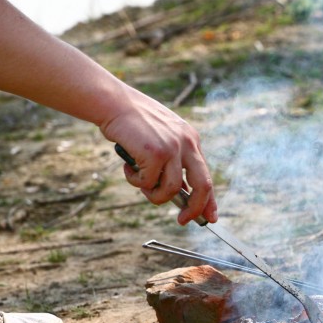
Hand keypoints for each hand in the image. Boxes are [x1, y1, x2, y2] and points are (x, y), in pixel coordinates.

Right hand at [100, 89, 217, 224]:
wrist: (112, 102)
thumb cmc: (132, 123)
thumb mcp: (162, 139)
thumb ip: (174, 161)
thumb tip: (180, 193)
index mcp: (191, 140)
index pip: (207, 176)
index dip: (209, 200)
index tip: (210, 217)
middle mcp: (187, 143)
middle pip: (203, 186)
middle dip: (194, 208)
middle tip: (182, 220)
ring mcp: (172, 148)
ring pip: (171, 190)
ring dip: (153, 194)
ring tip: (139, 181)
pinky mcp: (155, 153)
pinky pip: (148, 183)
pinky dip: (135, 180)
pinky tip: (127, 166)